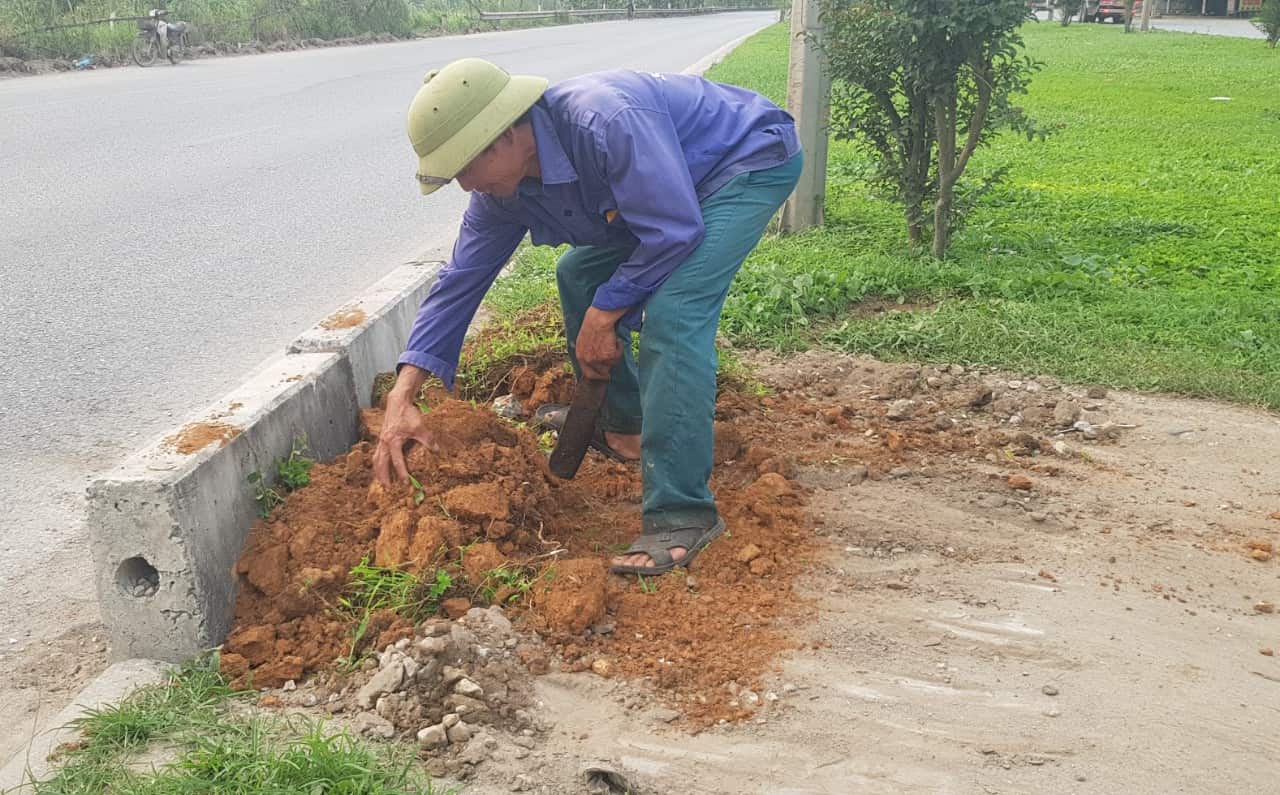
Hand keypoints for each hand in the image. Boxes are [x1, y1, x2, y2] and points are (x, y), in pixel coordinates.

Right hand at [372, 366, 439, 486]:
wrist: (397, 402)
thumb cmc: (407, 414)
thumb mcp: (419, 427)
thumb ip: (427, 439)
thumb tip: (436, 450)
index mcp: (393, 441)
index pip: (397, 461)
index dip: (401, 473)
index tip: (405, 483)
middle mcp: (384, 442)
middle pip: (381, 464)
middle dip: (383, 477)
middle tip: (387, 489)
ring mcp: (381, 440)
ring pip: (376, 459)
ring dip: (378, 471)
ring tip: (381, 482)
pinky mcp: (381, 438)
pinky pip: (377, 454)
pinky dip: (378, 462)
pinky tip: (381, 467)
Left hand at [576, 306, 627, 379]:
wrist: (599, 320)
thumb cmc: (592, 325)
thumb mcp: (583, 341)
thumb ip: (587, 352)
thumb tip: (594, 361)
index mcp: (580, 356)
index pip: (588, 374)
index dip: (597, 376)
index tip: (603, 375)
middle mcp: (588, 360)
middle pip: (601, 373)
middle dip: (607, 371)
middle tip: (612, 366)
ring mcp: (598, 359)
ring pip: (611, 364)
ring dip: (614, 355)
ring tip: (613, 343)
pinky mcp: (609, 356)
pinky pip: (618, 356)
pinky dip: (619, 348)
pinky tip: (616, 340)